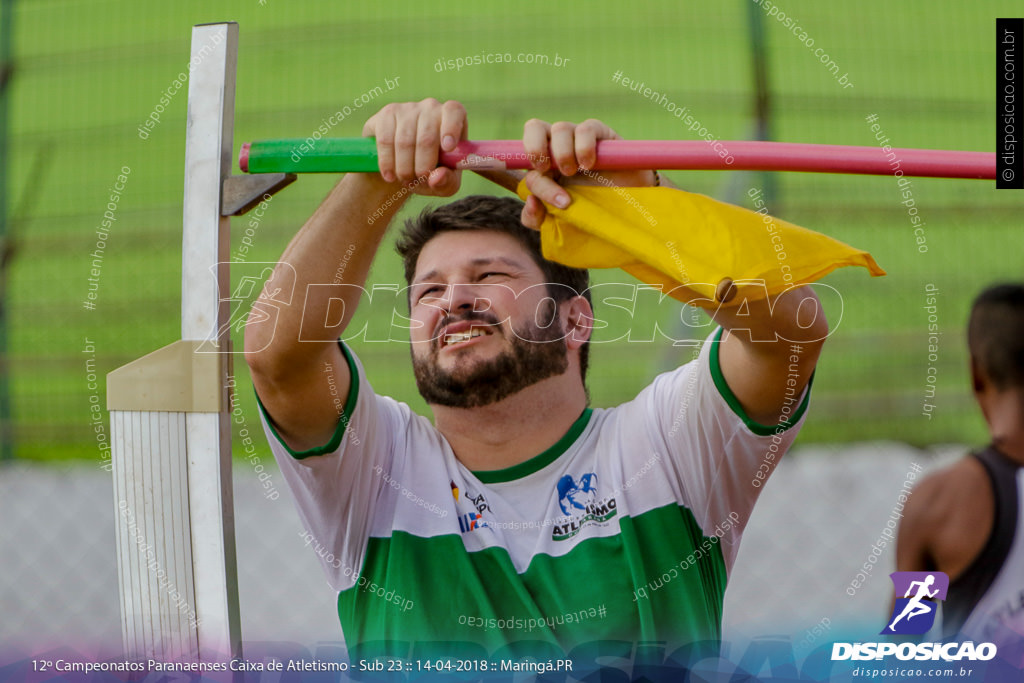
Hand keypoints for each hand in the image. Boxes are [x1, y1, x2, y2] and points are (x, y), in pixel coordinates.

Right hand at [361, 99, 466, 196]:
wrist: (402, 166)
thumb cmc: (432, 171)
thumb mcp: (446, 182)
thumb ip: (448, 181)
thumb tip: (437, 178)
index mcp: (453, 118)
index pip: (454, 111)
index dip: (451, 128)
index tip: (448, 148)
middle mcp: (432, 107)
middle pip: (427, 137)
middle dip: (422, 167)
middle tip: (419, 180)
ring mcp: (408, 108)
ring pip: (404, 141)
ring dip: (404, 168)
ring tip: (405, 180)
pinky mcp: (387, 114)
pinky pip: (386, 140)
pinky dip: (387, 162)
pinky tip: (390, 175)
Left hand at [520, 118, 657, 228]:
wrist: (626, 211)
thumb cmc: (588, 212)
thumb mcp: (556, 222)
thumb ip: (534, 217)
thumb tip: (529, 199)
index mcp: (543, 164)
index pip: (526, 161)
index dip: (536, 180)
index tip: (553, 200)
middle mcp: (558, 147)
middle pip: (534, 127)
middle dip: (535, 147)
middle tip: (547, 169)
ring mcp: (579, 139)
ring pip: (560, 128)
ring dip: (563, 152)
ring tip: (576, 171)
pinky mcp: (602, 135)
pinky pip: (587, 128)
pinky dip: (584, 145)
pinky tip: (589, 164)